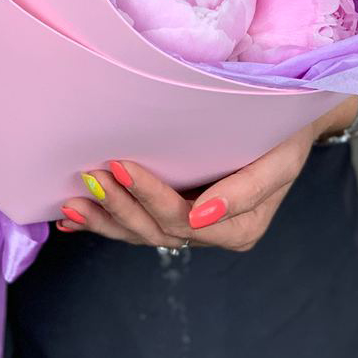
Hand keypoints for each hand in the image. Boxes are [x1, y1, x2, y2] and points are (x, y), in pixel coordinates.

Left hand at [56, 103, 353, 251]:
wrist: (286, 123)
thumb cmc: (283, 137)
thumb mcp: (278, 162)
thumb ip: (245, 192)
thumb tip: (200, 215)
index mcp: (239, 228)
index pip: (182, 220)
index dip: (148, 197)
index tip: (120, 165)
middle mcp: (211, 233)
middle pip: (155, 231)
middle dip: (118, 207)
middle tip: (89, 176)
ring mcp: (190, 226)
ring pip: (140, 233)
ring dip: (104, 219)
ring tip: (71, 204)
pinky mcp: (174, 213)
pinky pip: (136, 225)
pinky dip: (104, 222)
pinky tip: (72, 220)